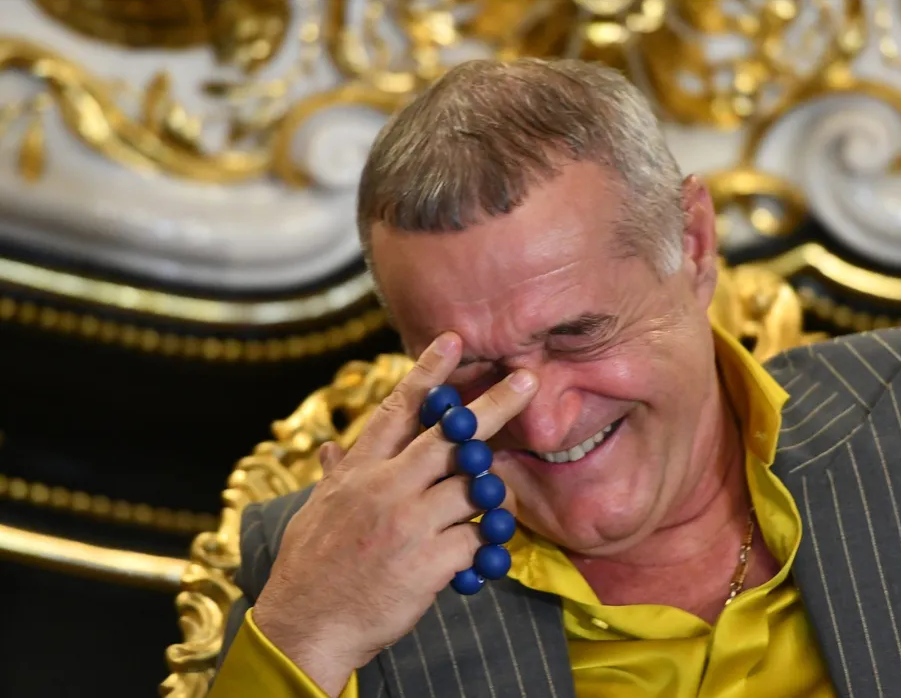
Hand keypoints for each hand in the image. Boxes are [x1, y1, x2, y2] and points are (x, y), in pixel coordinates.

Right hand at [251, 333, 536, 694]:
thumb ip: (335, 477)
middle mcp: (385, 487)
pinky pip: (478, 539)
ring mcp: (409, 523)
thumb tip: (332, 450)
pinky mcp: (430, 561)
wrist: (305, 626)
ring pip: (473, 487)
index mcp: (358, 471)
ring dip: (488, 495)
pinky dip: (482, 546)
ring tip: (490, 504)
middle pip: (452, 435)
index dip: (429, 372)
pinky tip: (476, 556)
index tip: (454, 342)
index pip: (398, 409)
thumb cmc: (310, 568)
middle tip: (528, 380)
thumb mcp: (315, 511)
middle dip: (494, 405)